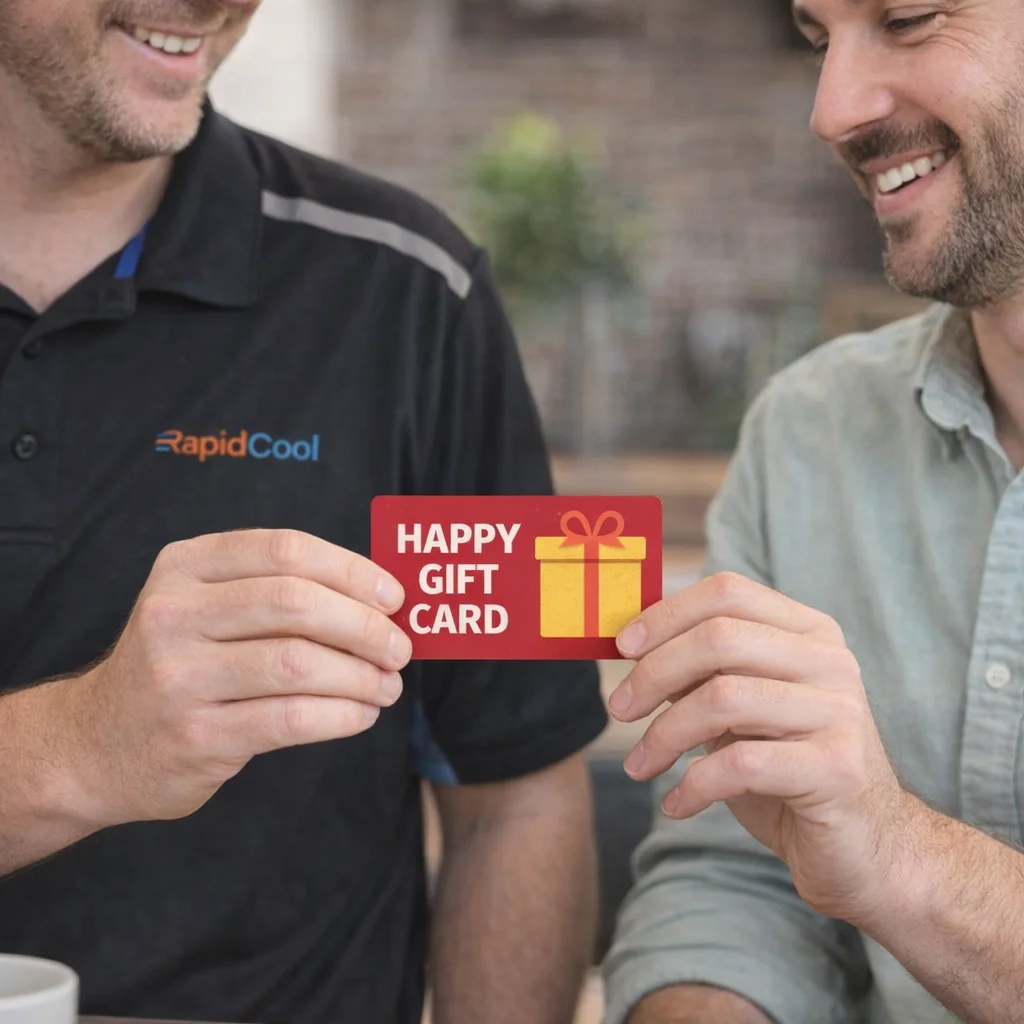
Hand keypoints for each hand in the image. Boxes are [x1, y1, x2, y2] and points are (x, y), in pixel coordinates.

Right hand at [48, 529, 410, 827]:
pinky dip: (343, 715)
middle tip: (400, 647)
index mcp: (184, 566)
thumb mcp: (205, 607)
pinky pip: (292, 719)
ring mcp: (179, 676)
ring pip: (299, 664)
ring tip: (387, 686)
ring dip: (361, 676)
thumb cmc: (181, 665)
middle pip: (295, 602)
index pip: (284, 549)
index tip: (394, 595)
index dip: (351, 570)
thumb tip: (381, 599)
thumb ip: (276, 592)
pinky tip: (361, 714)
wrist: (94, 745)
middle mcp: (174, 613)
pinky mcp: (194, 736)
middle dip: (364, 625)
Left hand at [609, 572, 915, 926]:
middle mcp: (830, 662)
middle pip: (719, 639)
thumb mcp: (742, 712)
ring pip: (723, 698)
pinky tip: (676, 803)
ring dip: (664, 735)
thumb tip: (632, 646)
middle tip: (620, 709)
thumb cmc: (788, 774)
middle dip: (653, 673)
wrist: (867, 851)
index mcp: (809, 633)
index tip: (621, 648)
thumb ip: (702, 674)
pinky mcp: (837, 769)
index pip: (728, 593)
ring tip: (639, 766)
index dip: (666, 615)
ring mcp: (840, 713)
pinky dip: (693, 785)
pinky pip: (740, 765)